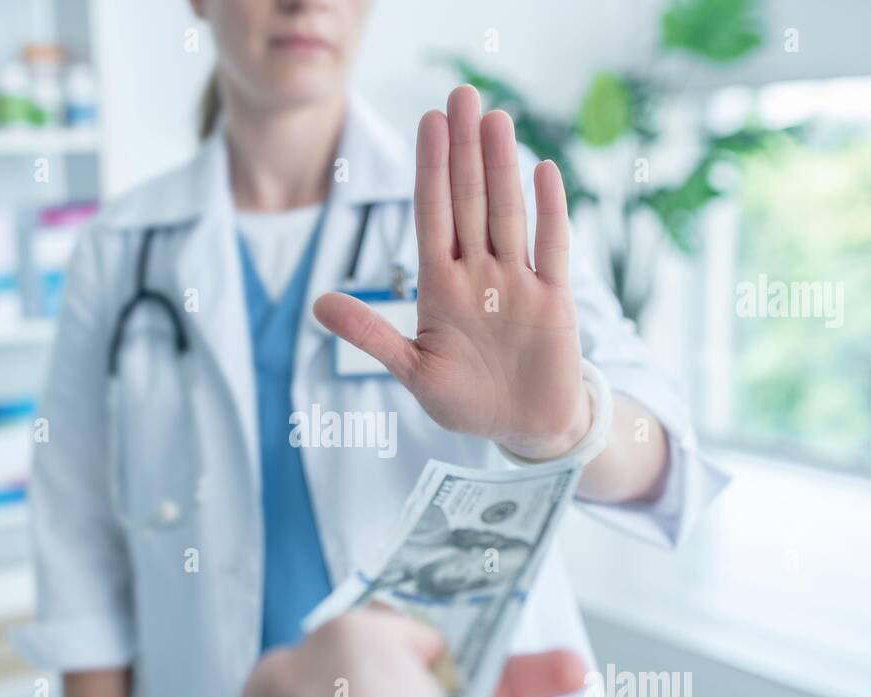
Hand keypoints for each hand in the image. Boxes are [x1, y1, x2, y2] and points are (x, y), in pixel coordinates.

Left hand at [314, 85, 590, 459]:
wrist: (521, 428)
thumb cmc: (464, 400)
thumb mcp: (412, 373)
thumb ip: (371, 336)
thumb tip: (317, 305)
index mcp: (439, 288)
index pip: (432, 215)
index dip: (429, 169)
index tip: (426, 122)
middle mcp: (478, 275)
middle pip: (469, 201)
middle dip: (463, 150)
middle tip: (461, 94)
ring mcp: (517, 283)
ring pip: (508, 215)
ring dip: (502, 168)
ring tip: (496, 118)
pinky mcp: (554, 301)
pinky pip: (552, 248)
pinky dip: (550, 212)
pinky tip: (544, 171)